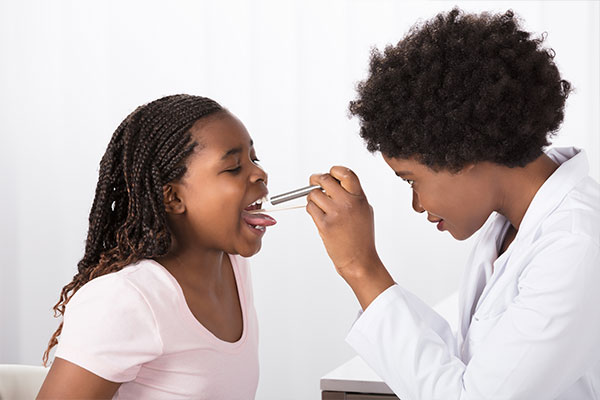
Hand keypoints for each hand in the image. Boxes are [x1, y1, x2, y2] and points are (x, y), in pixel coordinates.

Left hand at [306, 166, 393, 308]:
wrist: (359, 260)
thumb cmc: (361, 237)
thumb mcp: (364, 211)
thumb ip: (352, 195)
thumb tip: (333, 182)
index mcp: (359, 198)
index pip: (345, 173)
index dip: (334, 170)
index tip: (329, 174)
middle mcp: (348, 203)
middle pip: (325, 179)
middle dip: (315, 180)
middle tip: (313, 182)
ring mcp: (336, 213)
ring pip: (313, 194)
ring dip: (312, 198)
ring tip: (319, 206)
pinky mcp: (325, 225)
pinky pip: (310, 208)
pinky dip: (311, 210)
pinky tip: (318, 216)